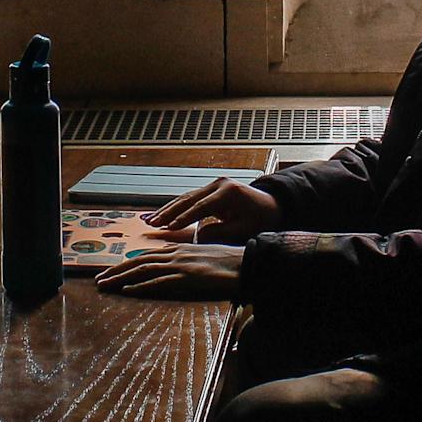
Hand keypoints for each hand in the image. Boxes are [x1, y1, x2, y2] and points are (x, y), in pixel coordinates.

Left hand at [95, 244, 244, 300]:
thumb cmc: (229, 263)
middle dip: (116, 270)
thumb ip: (188, 262)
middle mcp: (176, 254)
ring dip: (120, 278)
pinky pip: (159, 282)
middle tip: (98, 279)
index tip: (112, 271)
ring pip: (143, 269)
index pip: (147, 256)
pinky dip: (141, 285)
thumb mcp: (204, 258)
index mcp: (179, 249)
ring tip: (104, 285)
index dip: (127, 263)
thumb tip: (176, 271)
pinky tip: (127, 290)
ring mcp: (181, 265)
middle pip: (139, 261)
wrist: (247, 263)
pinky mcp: (187, 277)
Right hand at [147, 178, 280, 242]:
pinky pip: (190, 199)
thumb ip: (220, 233)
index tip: (169, 228)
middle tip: (152, 223)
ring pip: (186, 197)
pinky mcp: (211, 190)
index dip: (184, 218)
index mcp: (228, 192)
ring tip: (150, 220)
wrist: (271, 206)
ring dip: (168, 209)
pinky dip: (175, 208)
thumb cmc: (261, 219)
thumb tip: (197, 237)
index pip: (201, 207)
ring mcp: (214, 185)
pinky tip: (162, 215)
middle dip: (169, 212)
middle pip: (189, 199)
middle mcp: (219, 184)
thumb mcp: (243, 229)